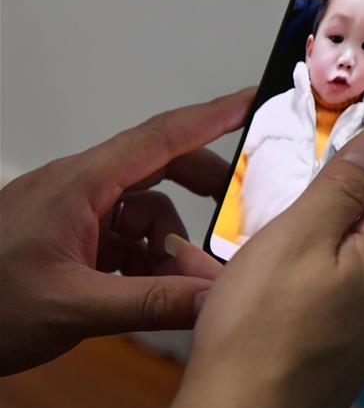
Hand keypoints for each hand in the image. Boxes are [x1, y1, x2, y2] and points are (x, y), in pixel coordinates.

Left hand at [0, 87, 253, 374]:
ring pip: (144, 210)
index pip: (159, 137)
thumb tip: (214, 298)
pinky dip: (144, 260)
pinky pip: (123, 236)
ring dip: (168, 244)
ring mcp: (72, 213)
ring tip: (172, 285)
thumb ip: (150, 303)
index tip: (251, 101)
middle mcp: (79, 188)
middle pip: (159, 169)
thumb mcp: (71, 307)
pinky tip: (142, 290)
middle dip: (202, 191)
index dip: (211, 116)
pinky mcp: (68, 238)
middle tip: (237, 211)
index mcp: (79, 185)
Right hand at [151, 123, 363, 407]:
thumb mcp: (297, 238)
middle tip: (313, 154)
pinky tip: (280, 267)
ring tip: (284, 211)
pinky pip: (341, 286)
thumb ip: (343, 185)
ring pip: (358, 251)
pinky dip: (317, 264)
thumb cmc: (257, 336)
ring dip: (329, 223)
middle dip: (352, 178)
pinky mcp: (348, 347)